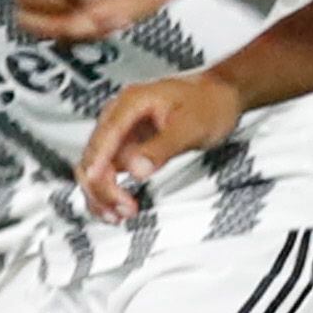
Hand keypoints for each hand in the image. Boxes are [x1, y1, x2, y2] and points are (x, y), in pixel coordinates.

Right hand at [76, 70, 240, 219]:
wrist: (218, 98)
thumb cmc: (207, 104)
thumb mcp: (190, 127)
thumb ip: (162, 148)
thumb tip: (137, 169)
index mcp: (131, 103)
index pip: (105, 135)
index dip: (98, 162)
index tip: (97, 185)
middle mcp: (119, 116)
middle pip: (94, 155)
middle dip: (102, 186)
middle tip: (123, 208)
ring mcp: (120, 133)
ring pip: (96, 167)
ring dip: (101, 193)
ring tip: (118, 214)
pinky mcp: (125, 147)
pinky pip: (107, 171)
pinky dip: (107, 191)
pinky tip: (114, 207)